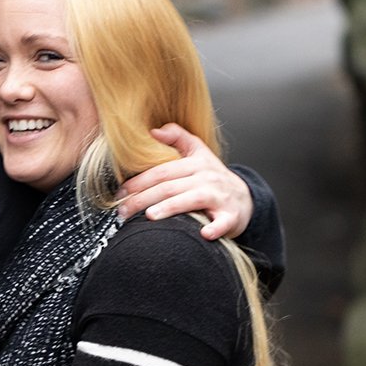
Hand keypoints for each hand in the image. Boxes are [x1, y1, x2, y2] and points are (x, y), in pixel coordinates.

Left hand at [116, 124, 249, 239]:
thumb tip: (153, 131)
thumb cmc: (212, 176)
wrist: (245, 197)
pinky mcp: (231, 216)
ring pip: (190, 200)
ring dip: (170, 208)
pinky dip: (215, 228)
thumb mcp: (198, 151)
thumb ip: (177, 137)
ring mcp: (220, 197)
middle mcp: (207, 178)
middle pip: (169, 187)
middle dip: (143, 198)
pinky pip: (223, 222)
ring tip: (150, 216)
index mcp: (195, 163)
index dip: (139, 181)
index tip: (120, 193)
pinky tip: (203, 234)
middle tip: (123, 211)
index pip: (162, 172)